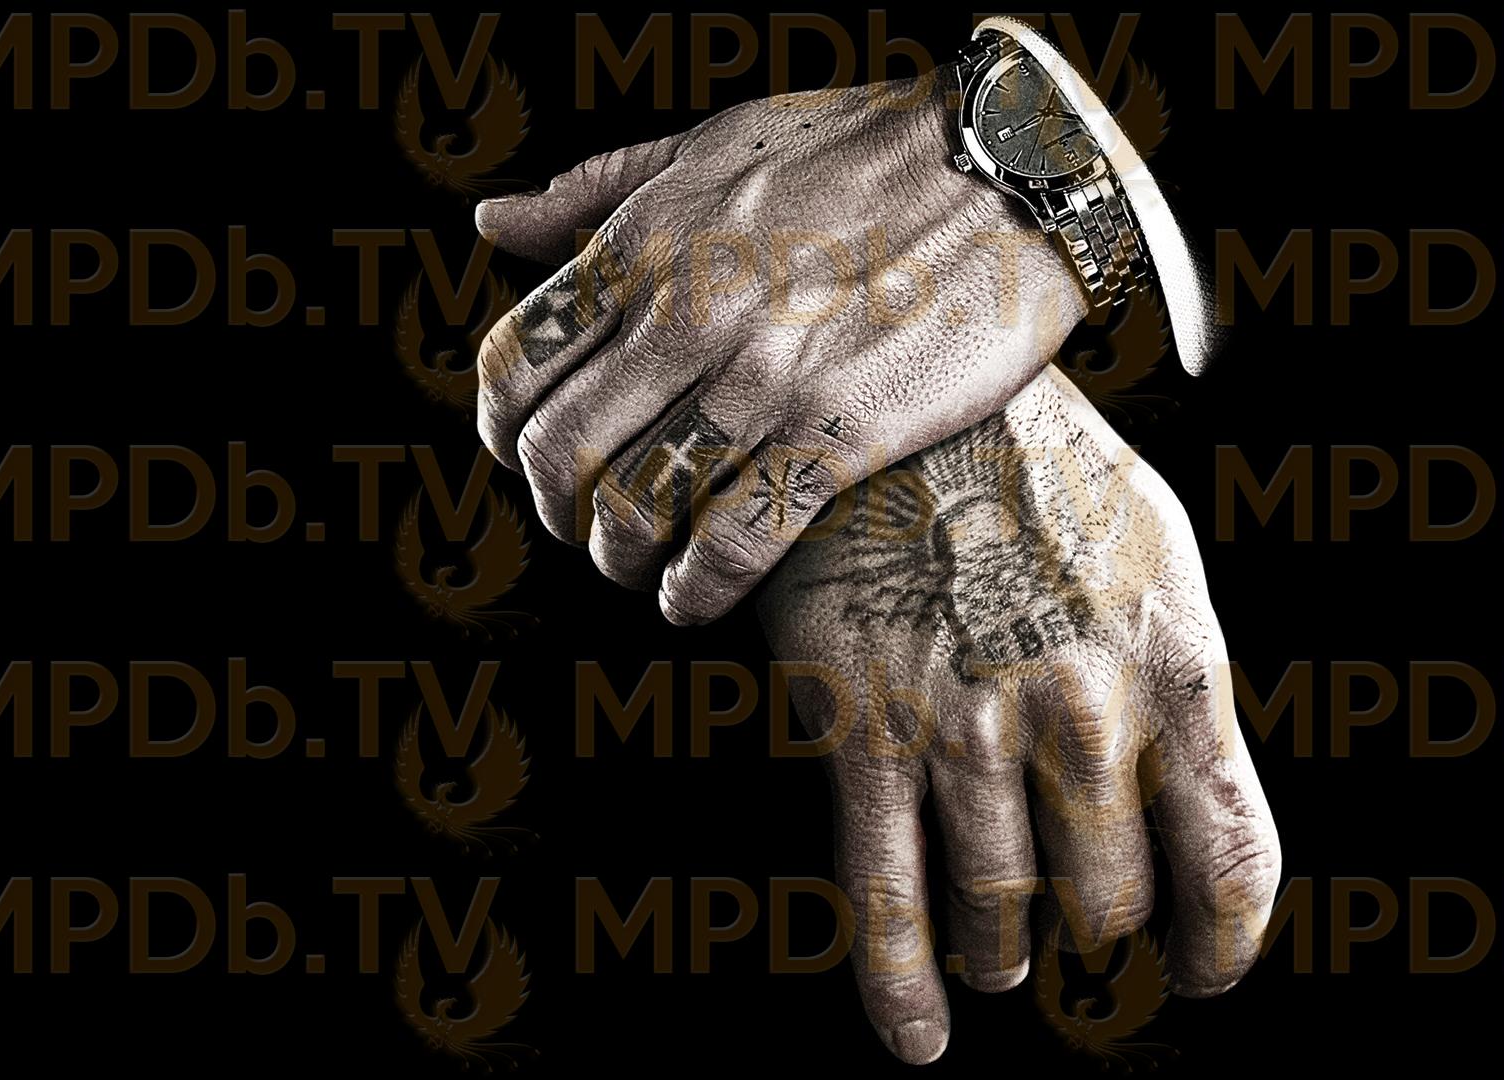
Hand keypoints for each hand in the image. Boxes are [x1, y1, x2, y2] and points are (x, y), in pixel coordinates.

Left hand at [475, 66, 1086, 624]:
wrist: (1011, 167)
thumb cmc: (866, 147)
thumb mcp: (714, 142)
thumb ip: (598, 190)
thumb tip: (493, 219)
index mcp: (645, 242)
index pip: (515, 364)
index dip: (504, 432)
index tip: (528, 459)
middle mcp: (687, 314)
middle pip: (560, 452)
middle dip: (557, 510)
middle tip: (587, 527)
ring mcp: (762, 377)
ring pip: (636, 506)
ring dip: (621, 557)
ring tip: (644, 568)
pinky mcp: (839, 432)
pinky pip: (734, 539)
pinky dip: (696, 588)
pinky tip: (696, 599)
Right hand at [754, 368, 1280, 1063]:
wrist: (903, 394)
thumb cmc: (1040, 472)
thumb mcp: (1157, 551)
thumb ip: (1183, 678)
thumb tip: (1190, 795)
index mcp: (1176, 665)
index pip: (1231, 857)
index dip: (1222, 942)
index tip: (1201, 971)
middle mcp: (1086, 711)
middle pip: (1112, 903)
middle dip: (1100, 940)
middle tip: (1081, 941)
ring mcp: (974, 729)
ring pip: (1004, 913)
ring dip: (1007, 956)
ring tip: (1003, 956)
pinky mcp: (871, 733)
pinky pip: (887, 899)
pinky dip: (901, 988)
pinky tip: (919, 1037)